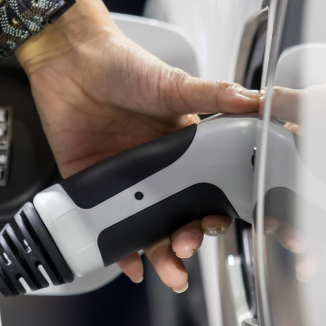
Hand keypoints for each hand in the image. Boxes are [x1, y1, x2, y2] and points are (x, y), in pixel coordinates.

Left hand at [0, 0, 259, 291]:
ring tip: (169, 269)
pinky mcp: (89, 184)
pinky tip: (131, 266)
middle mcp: (154, 169)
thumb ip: (213, 95)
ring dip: (160, 254)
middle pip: (178, 218)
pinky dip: (119, 250)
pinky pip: (105, 224)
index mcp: (181, 147)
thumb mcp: (172, 82)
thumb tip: (256, 101)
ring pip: (146, 228)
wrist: (69, 56)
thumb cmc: (121, 64)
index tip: (219, 224)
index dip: (215, 213)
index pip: (205, 191)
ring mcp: (123, 179)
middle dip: (189, 242)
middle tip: (189, 248)